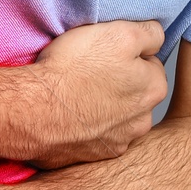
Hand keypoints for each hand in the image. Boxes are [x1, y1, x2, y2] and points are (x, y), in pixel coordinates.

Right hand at [23, 19, 166, 167]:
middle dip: (118, 83)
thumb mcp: (119, 33)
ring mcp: (118, 142)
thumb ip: (149, 34)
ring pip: (117, 117)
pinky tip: (70, 116)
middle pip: (135, 93)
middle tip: (90, 72)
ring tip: (77, 95)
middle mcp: (142, 120)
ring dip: (103, 107)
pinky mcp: (94, 155)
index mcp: (154, 88)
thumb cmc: (74, 69)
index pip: (150, 64)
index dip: (127, 55)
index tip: (106, 55)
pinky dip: (87, 127)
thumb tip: (156, 37)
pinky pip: (95, 136)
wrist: (33, 111)